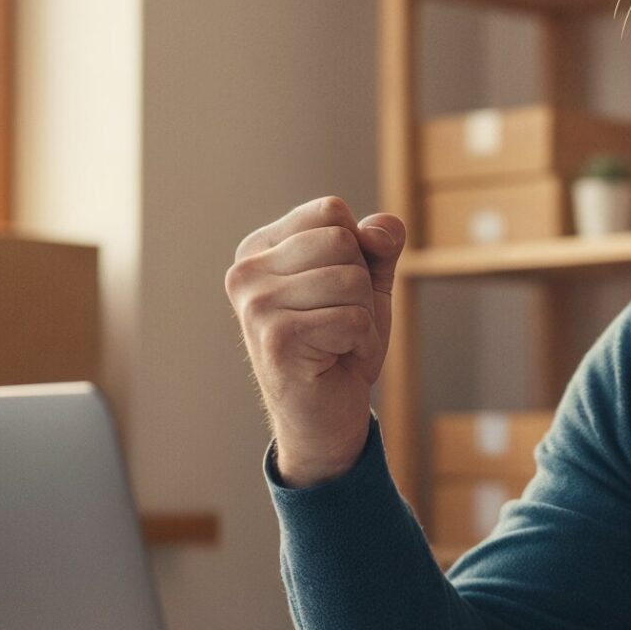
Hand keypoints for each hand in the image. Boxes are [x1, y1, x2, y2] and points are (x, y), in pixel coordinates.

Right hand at [227, 197, 406, 486]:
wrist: (325, 417)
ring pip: (351, 280)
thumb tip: (383, 229)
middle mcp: (247, 273)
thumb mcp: (366, 284)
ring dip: (363, 317)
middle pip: (342, 241)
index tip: (337, 292)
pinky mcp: (276, 339)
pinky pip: (352, 319)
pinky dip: (361, 343)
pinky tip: (337, 360)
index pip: (331, 211)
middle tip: (340, 321)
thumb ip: (377, 246)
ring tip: (338, 342)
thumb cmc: (341, 345)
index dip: (357, 251)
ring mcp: (256, 306)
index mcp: (260, 249)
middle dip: (362, 285)